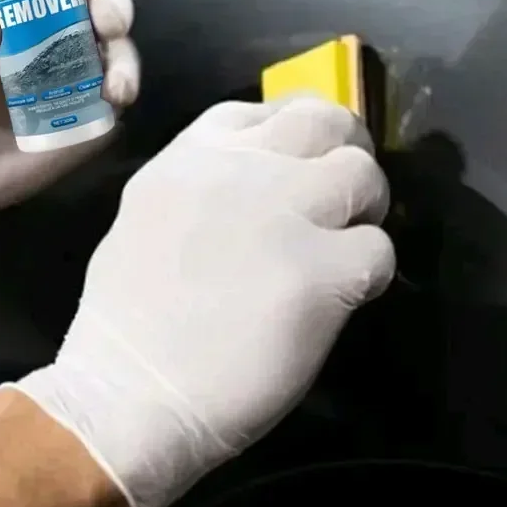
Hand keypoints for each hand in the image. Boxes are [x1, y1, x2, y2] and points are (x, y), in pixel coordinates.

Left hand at [0, 0, 138, 244]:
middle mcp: (42, 27)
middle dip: (112, 1)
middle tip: (108, 21)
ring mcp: (62, 74)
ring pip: (113, 50)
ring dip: (124, 55)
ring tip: (115, 82)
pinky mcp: (73, 120)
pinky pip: (108, 103)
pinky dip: (118, 97)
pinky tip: (111, 102)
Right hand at [10, 96, 395, 506]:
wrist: (129, 396)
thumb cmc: (130, 324)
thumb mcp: (149, 218)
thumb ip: (205, 188)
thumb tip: (264, 188)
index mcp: (192, 157)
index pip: (266, 110)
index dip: (297, 133)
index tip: (304, 161)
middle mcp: (242, 169)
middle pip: (326, 121)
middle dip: (347, 149)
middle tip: (349, 192)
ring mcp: (284, 213)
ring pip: (362, 174)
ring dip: (365, 209)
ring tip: (345, 247)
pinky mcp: (321, 270)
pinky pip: (378, 248)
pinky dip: (368, 273)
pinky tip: (343, 297)